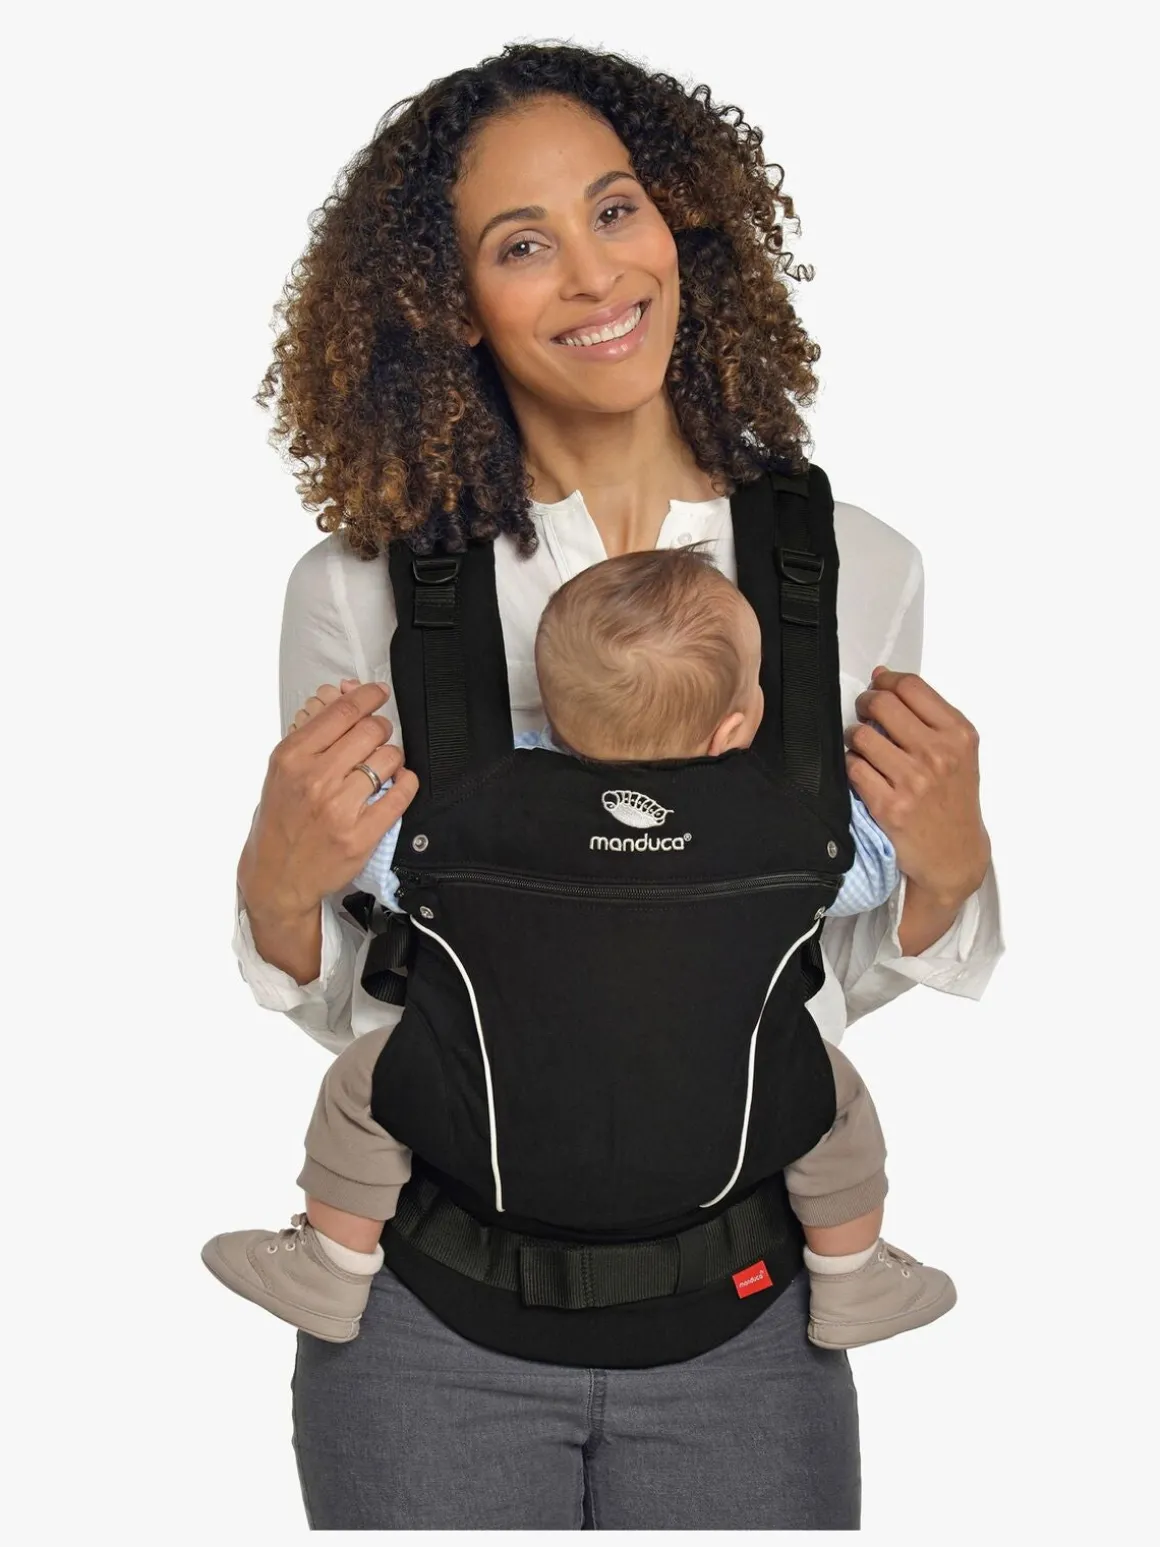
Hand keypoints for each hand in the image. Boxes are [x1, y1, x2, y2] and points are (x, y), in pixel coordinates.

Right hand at [238, 679, 419, 929]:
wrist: (276, 875)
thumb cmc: (281, 819)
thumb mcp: (282, 770)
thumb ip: (313, 734)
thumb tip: (345, 694)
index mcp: (292, 757)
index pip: (342, 712)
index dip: (368, 696)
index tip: (378, 693)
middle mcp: (315, 779)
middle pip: (371, 731)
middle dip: (380, 728)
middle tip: (377, 736)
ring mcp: (339, 808)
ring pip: (388, 758)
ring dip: (392, 757)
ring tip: (382, 766)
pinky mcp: (361, 834)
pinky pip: (401, 793)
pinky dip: (406, 782)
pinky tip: (398, 782)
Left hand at [845, 666, 990, 908]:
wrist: (955, 854)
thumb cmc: (954, 799)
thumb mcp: (958, 751)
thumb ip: (925, 713)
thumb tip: (882, 676)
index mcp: (958, 735)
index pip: (910, 687)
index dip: (885, 682)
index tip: (878, 687)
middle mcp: (938, 754)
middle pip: (881, 704)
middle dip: (866, 704)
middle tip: (865, 714)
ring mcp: (913, 781)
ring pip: (861, 735)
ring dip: (856, 738)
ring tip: (865, 748)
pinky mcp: (889, 806)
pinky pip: (853, 768)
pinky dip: (852, 766)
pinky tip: (863, 772)